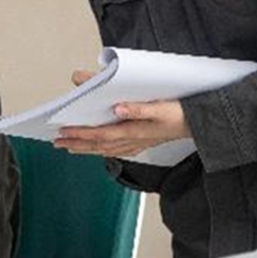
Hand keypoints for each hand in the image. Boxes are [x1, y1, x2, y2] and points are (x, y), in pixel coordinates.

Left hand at [57, 70, 190, 158]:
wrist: (199, 125)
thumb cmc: (180, 114)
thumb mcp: (161, 107)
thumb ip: (138, 108)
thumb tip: (117, 108)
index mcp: (134, 131)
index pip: (99, 134)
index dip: (79, 135)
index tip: (62, 133)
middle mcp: (132, 141)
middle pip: (98, 145)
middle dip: (76, 144)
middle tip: (57, 143)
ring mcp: (137, 144)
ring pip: (105, 149)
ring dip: (86, 148)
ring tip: (70, 147)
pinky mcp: (141, 143)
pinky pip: (116, 149)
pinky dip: (102, 150)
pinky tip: (98, 149)